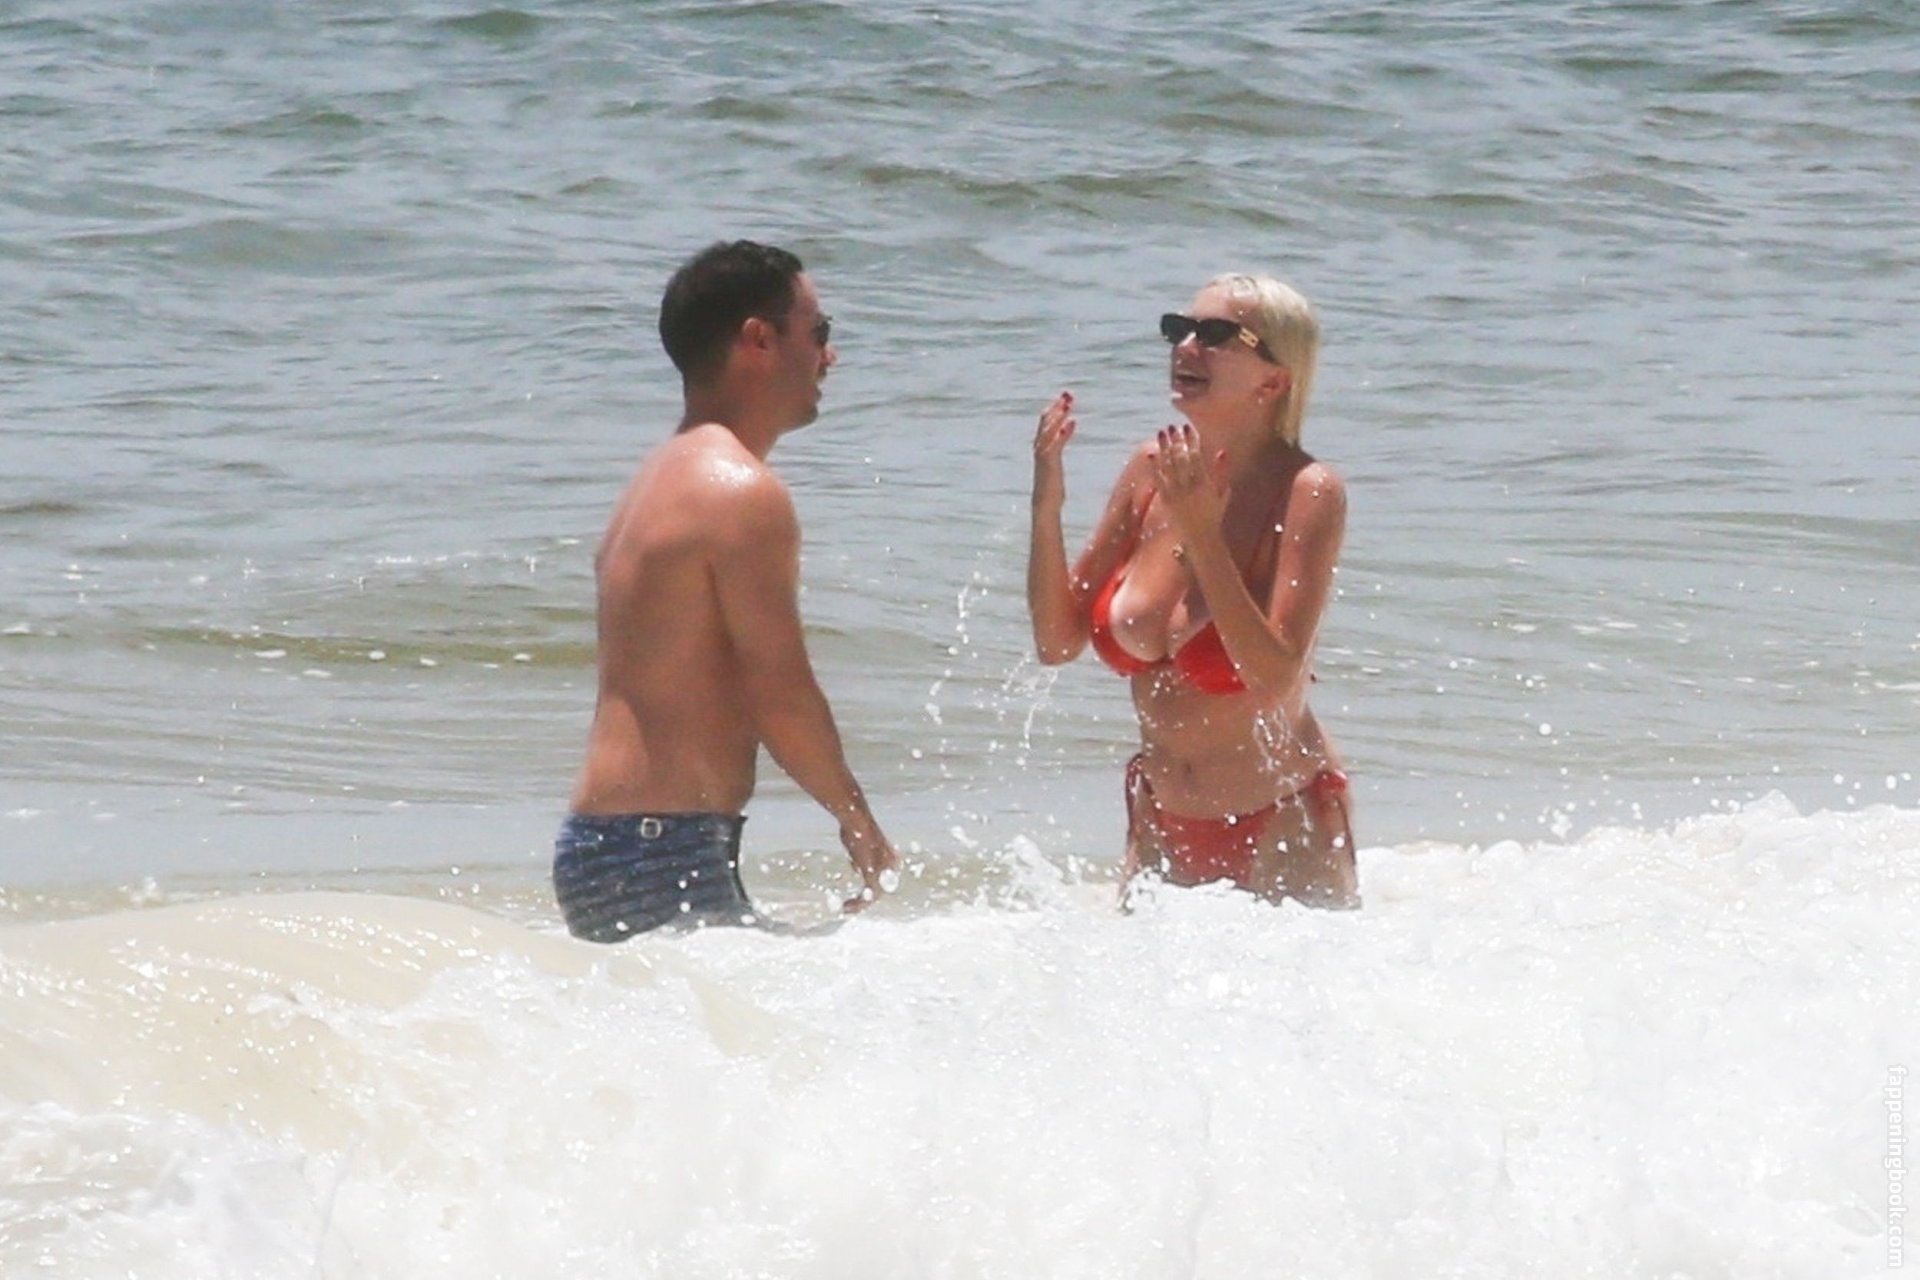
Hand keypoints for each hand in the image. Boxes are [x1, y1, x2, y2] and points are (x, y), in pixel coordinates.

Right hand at [839, 820, 900, 913]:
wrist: (856, 821)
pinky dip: (857, 904)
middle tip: (850, 905)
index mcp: (892, 858)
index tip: (857, 895)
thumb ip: (860, 857)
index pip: (883, 880)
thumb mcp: (859, 844)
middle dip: (864, 899)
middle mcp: (892, 866)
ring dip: (859, 904)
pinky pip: (868, 897)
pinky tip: (846, 907)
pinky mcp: (874, 876)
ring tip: (846, 908)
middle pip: (879, 890)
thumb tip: (857, 867)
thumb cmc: (855, 827)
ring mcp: (884, 871)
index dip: (869, 889)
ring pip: (874, 896)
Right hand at [1031, 391, 1075, 510]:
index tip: (1063, 400)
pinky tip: (1073, 422)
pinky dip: (1064, 432)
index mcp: (1041, 450)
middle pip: (1046, 423)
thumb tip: (1061, 451)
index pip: (1045, 426)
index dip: (1054, 412)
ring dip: (1059, 415)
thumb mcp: (1054, 470)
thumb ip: (1056, 456)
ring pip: (1050, 429)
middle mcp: (1040, 449)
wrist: (1044, 506)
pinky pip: (1057, 443)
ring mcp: (1044, 455)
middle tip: (1067, 394)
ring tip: (1069, 402)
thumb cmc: (1051, 492)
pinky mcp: (1050, 462)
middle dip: (1056, 408)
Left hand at [1151, 423, 1226, 544]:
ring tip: (1161, 434)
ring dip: (1164, 448)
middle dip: (1175, 440)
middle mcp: (1189, 486)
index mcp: (1204, 482)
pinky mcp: (1167, 501)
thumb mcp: (1223, 493)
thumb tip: (1222, 451)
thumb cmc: (1214, 516)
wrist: (1201, 538)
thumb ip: (1222, 472)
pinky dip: (1154, 467)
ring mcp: (1176, 493)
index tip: (1188, 428)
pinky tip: (1151, 454)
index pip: (1196, 456)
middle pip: (1180, 457)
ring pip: (1168, 466)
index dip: (1191, 440)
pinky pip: (1159, 480)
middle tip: (1171, 426)